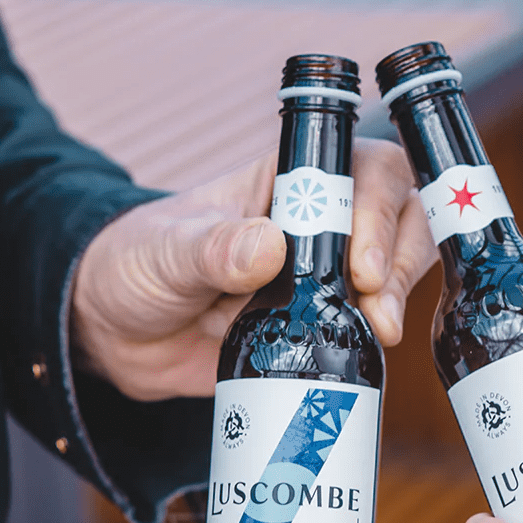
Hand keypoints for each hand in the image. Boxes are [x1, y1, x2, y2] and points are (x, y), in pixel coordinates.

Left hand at [71, 139, 434, 400]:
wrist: (120, 337)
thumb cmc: (138, 267)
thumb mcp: (164, 251)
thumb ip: (213, 248)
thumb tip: (269, 247)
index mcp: (290, 184)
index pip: (362, 170)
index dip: (377, 209)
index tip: (360, 265)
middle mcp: (323, 224)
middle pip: (401, 215)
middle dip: (402, 259)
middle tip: (375, 304)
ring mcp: (329, 276)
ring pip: (400, 266)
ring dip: (400, 297)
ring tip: (378, 331)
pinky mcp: (326, 323)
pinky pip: (373, 323)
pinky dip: (379, 336)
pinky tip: (366, 353)